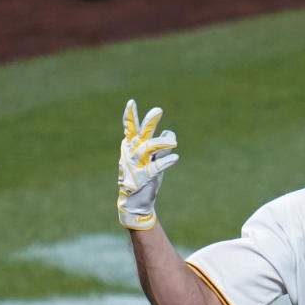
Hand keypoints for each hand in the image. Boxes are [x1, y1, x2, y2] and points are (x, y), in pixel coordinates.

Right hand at [117, 100, 178, 229]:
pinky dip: (166, 161)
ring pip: (148, 147)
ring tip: (174, 141)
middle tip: (158, 110)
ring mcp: (137, 164)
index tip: (131, 102)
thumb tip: (170, 133)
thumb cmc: (143, 177)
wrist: (134, 202)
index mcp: (130, 147)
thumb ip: (159, 146)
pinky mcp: (144, 176)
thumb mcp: (150, 159)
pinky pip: (156, 166)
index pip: (129, 128)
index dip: (130, 115)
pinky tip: (175, 158)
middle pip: (140, 133)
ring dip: (162, 142)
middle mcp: (132, 153)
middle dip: (149, 122)